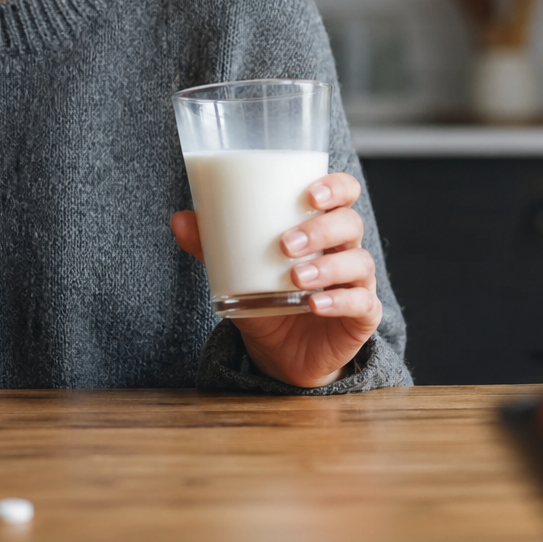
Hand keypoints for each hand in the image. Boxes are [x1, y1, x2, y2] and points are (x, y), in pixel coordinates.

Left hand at [170, 173, 381, 388]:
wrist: (281, 354)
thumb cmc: (267, 299)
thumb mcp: (237, 272)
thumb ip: (212, 246)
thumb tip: (180, 219)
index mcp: (321, 227)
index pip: (344, 193)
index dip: (335, 187)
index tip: (310, 193)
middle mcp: (345, 249)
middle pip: (349, 224)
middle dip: (320, 229)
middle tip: (285, 243)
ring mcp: (357, 283)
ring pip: (358, 262)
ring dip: (326, 267)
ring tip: (294, 277)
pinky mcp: (363, 316)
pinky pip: (362, 303)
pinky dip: (340, 301)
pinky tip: (315, 304)